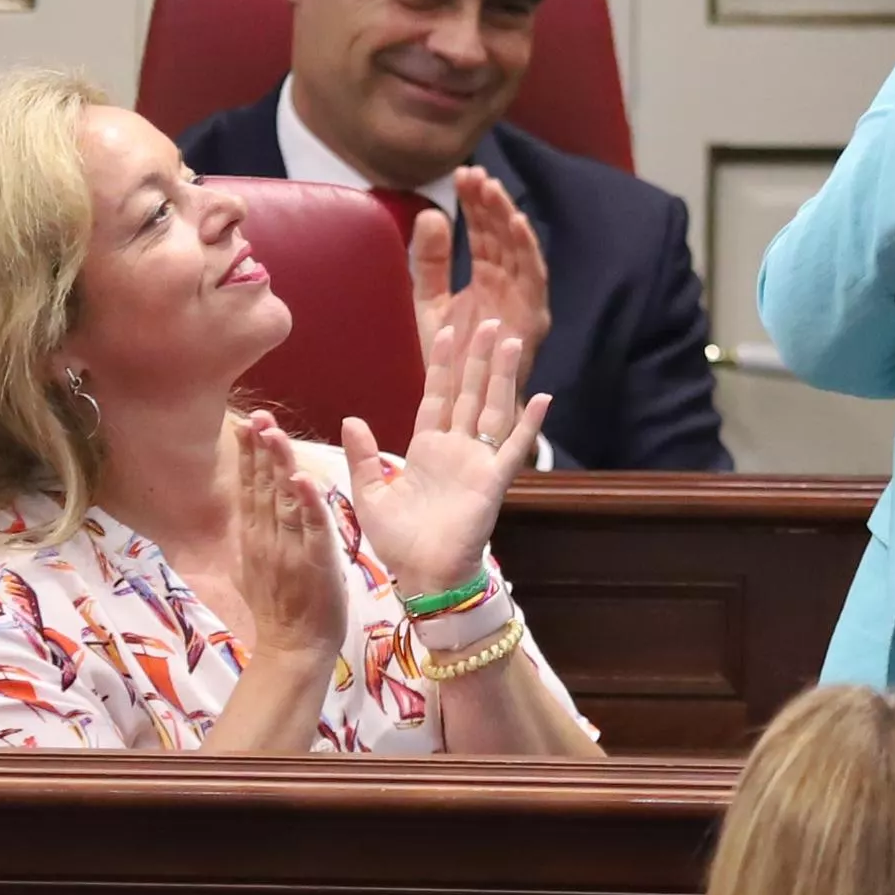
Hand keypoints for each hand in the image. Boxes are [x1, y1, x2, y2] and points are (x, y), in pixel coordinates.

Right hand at [228, 406, 350, 705]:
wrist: (293, 649)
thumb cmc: (281, 612)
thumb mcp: (256, 569)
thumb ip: (255, 538)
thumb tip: (248, 514)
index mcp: (255, 538)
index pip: (251, 488)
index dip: (249, 456)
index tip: (247, 425)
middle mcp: (267, 538)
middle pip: (262, 486)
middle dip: (259, 450)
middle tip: (256, 416)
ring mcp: (288, 548)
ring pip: (283, 498)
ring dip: (278, 464)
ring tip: (273, 432)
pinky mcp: (313, 560)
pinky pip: (311, 526)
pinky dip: (307, 501)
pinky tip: (301, 477)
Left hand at [340, 305, 551, 601]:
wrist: (424, 574)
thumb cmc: (398, 541)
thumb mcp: (369, 494)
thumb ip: (364, 456)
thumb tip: (352, 419)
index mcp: (426, 449)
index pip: (436, 396)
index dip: (441, 365)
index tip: (447, 330)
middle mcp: (455, 449)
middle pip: (468, 391)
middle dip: (476, 357)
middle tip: (486, 320)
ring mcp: (477, 461)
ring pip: (491, 407)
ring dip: (501, 375)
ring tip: (509, 341)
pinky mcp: (494, 480)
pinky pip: (514, 447)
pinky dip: (529, 423)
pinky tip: (542, 397)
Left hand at [408, 168, 555, 372]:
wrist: (460, 402)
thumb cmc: (450, 357)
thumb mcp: (429, 301)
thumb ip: (429, 261)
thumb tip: (430, 214)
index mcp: (488, 277)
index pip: (483, 231)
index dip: (474, 204)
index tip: (461, 175)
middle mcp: (509, 283)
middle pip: (501, 234)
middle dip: (489, 202)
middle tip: (473, 173)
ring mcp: (524, 298)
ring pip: (519, 248)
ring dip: (507, 216)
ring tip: (491, 188)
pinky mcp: (534, 315)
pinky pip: (535, 276)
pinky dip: (528, 248)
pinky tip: (515, 222)